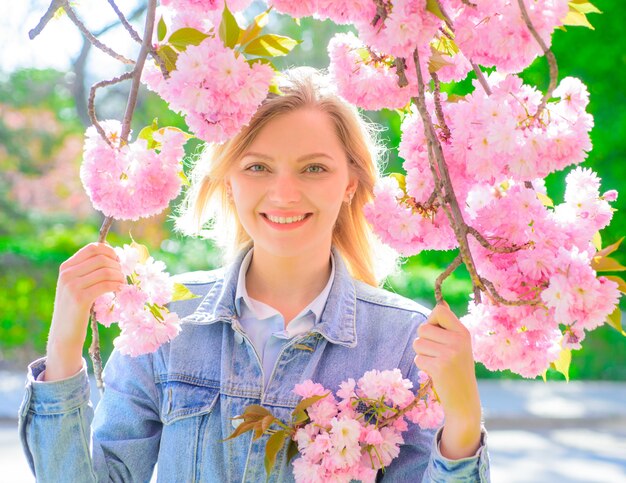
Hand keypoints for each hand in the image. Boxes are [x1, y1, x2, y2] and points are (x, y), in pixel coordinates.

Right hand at [45, 242, 123, 380]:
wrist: (64, 334)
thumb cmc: (76, 309)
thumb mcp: (77, 286)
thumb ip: (88, 271)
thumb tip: (114, 256)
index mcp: (66, 267)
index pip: (93, 248)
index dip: (110, 252)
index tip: (118, 261)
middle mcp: (67, 273)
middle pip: (102, 258)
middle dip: (117, 265)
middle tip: (122, 276)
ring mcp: (72, 286)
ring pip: (106, 271)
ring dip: (119, 276)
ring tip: (122, 284)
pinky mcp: (80, 298)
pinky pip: (106, 284)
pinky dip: (117, 285)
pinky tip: (119, 290)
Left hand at [412, 301, 481, 458]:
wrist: (464, 400)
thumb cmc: (457, 369)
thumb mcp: (459, 344)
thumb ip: (448, 326)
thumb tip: (440, 303)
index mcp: (463, 332)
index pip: (439, 310)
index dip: (431, 320)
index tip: (437, 333)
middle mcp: (458, 340)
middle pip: (423, 328)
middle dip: (423, 341)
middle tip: (436, 354)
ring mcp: (450, 354)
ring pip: (418, 343)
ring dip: (422, 354)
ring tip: (437, 363)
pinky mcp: (440, 367)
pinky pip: (418, 358)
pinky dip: (423, 366)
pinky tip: (436, 373)